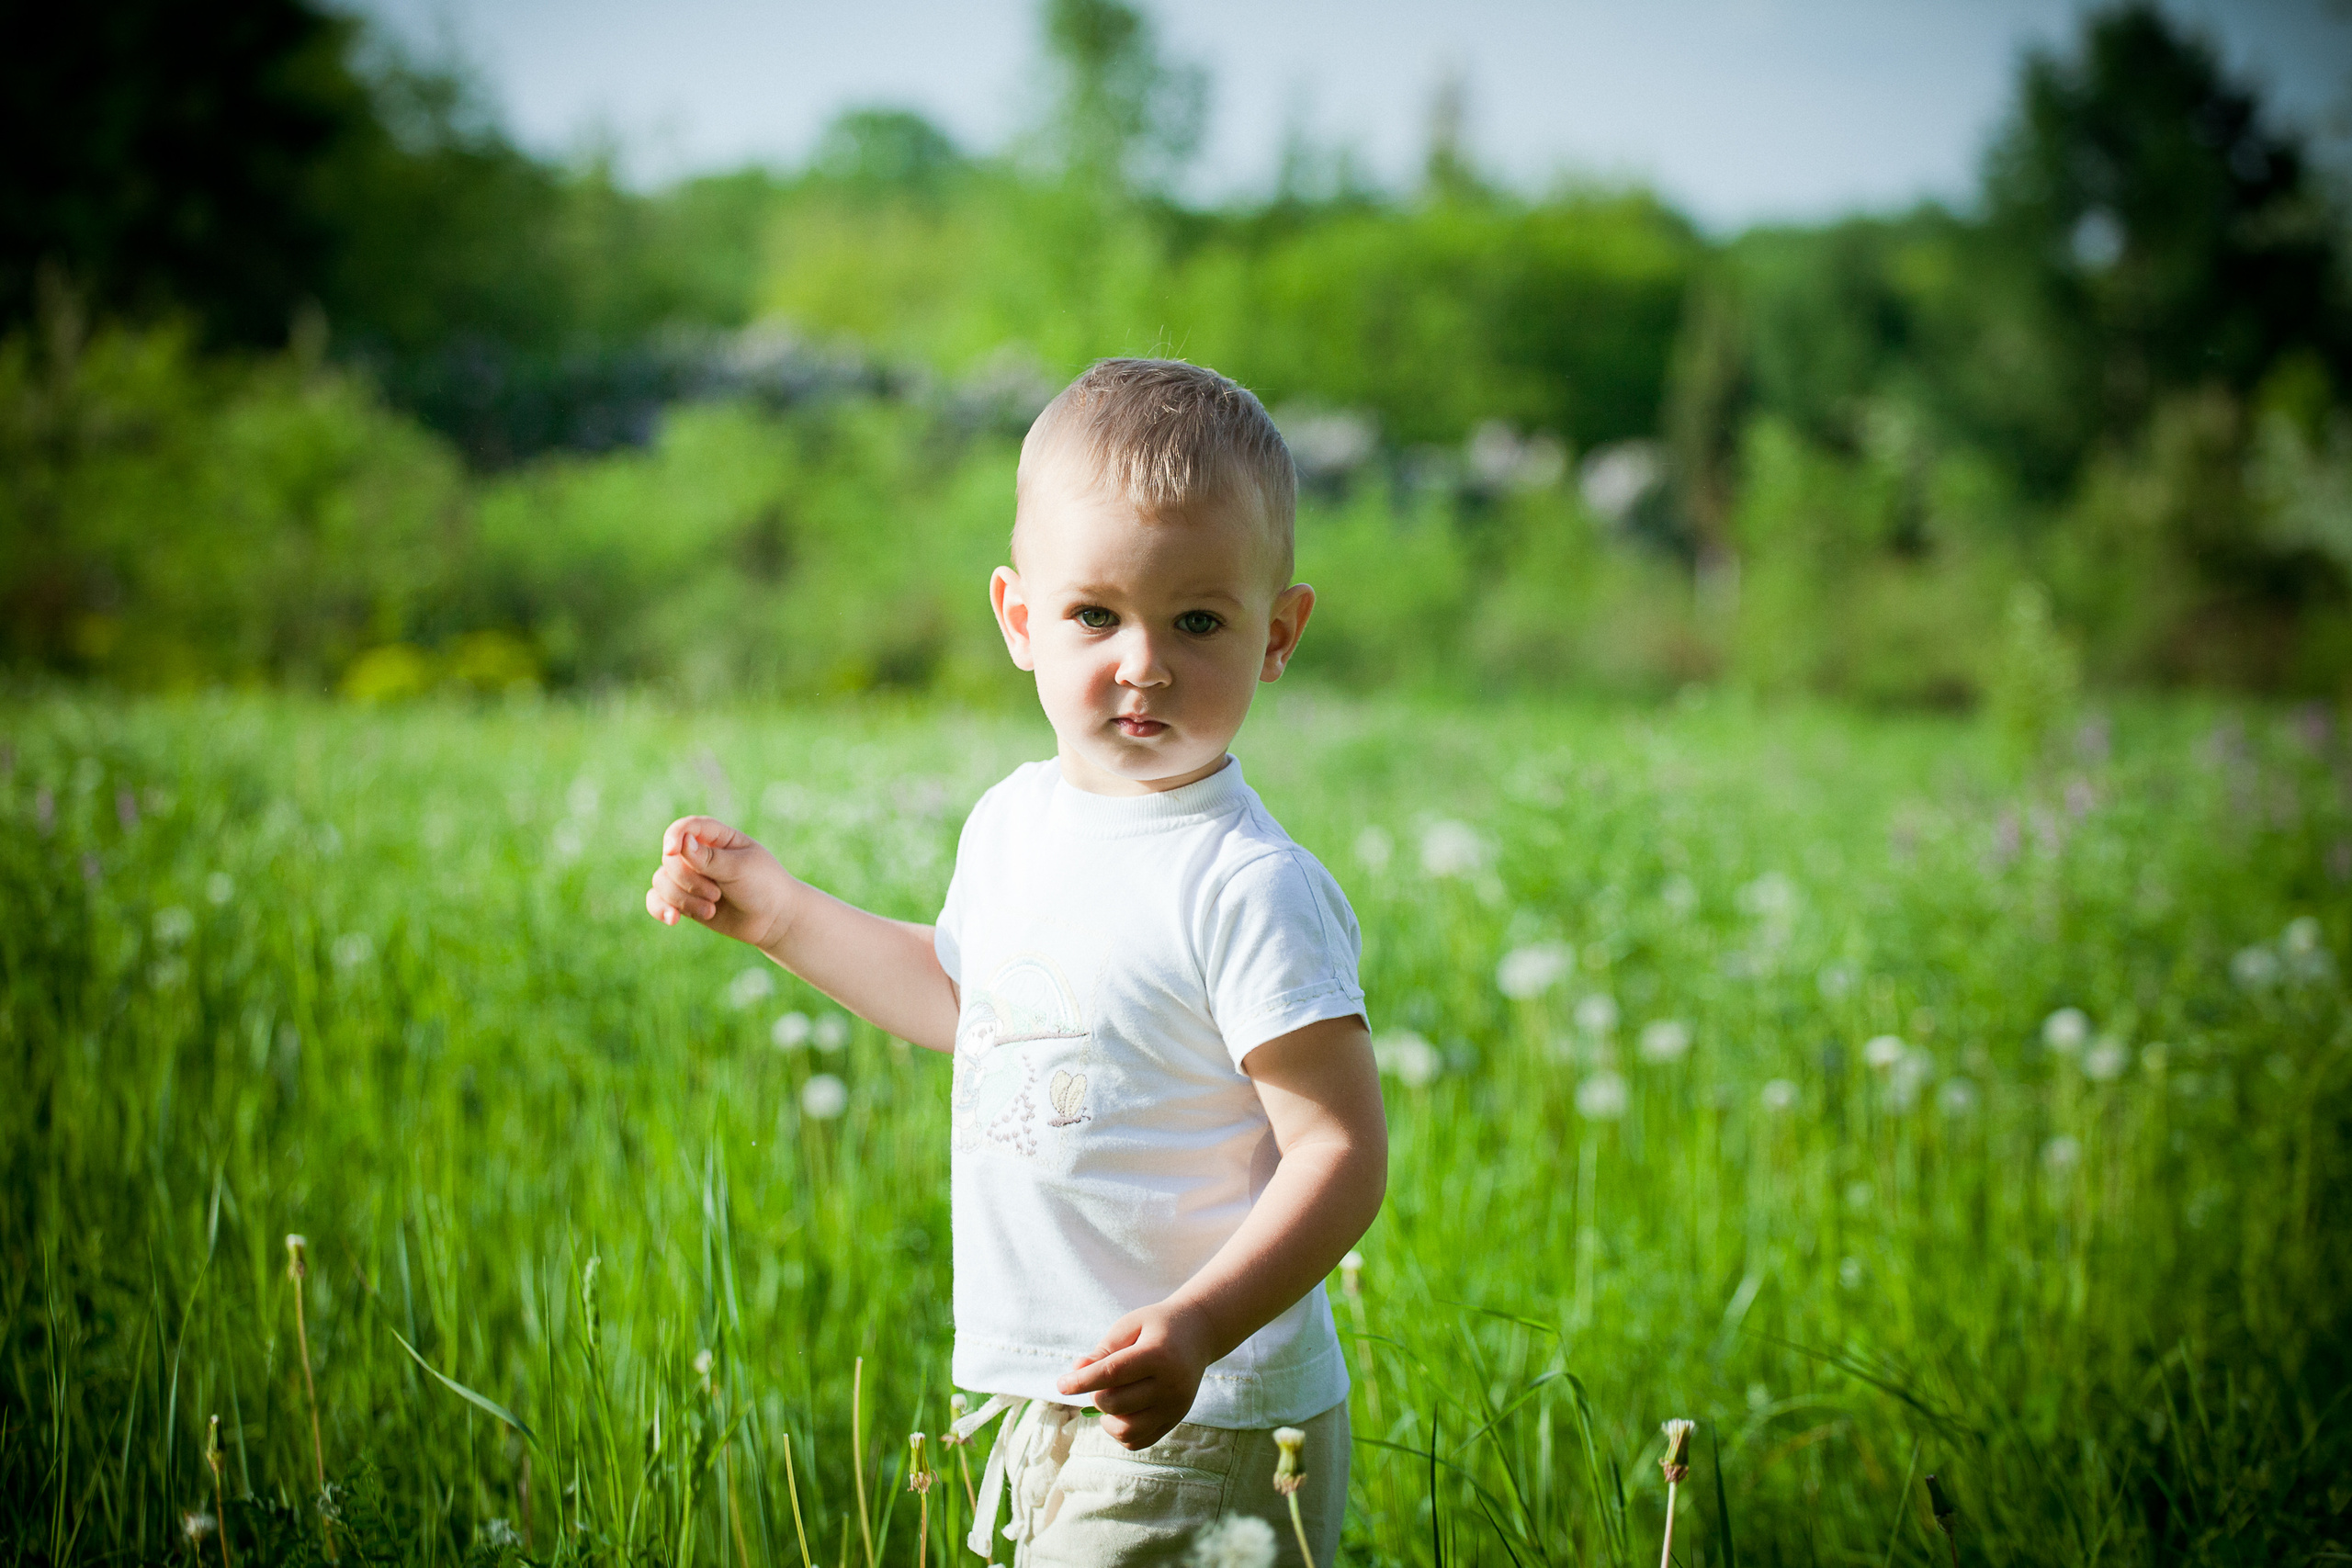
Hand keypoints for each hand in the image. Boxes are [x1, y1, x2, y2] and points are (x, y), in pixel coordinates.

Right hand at [646, 816, 795, 948]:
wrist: (773, 919)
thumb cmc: (763, 886)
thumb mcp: (740, 868)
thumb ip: (710, 858)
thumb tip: (681, 843)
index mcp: (716, 836)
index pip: (685, 828)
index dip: (674, 836)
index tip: (672, 851)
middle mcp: (697, 854)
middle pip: (670, 860)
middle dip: (689, 881)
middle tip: (717, 895)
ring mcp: (688, 878)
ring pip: (661, 881)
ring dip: (683, 899)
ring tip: (711, 909)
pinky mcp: (683, 900)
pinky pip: (655, 900)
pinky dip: (661, 908)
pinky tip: (673, 919)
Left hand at [1056, 1301, 1216, 1449]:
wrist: (1198, 1333)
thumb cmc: (1157, 1326)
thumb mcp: (1130, 1326)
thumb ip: (1104, 1349)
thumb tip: (1076, 1370)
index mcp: (1158, 1355)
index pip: (1112, 1373)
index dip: (1082, 1381)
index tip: (1061, 1384)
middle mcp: (1170, 1385)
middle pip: (1116, 1403)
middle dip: (1095, 1394)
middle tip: (1094, 1381)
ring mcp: (1175, 1407)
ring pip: (1126, 1431)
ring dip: (1106, 1418)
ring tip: (1107, 1399)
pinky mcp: (1174, 1420)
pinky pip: (1139, 1441)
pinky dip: (1120, 1433)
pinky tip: (1118, 1413)